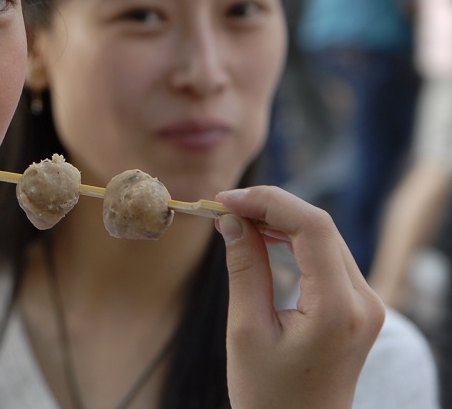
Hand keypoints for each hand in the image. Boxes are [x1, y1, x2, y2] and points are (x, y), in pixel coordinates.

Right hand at [215, 186, 384, 408]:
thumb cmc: (269, 394)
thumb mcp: (246, 330)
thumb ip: (244, 269)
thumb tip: (231, 219)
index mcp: (339, 309)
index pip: (312, 227)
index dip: (268, 201)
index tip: (225, 199)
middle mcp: (364, 301)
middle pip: (320, 227)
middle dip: (270, 206)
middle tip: (223, 206)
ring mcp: (366, 304)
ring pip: (324, 236)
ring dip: (280, 219)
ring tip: (235, 218)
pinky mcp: (358, 306)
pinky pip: (327, 255)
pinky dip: (292, 239)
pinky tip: (260, 235)